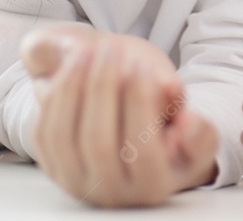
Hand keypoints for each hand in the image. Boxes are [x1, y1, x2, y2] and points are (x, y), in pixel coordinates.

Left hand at [20, 26, 218, 206]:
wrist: (139, 145)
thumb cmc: (173, 132)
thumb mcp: (195, 132)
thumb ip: (196, 124)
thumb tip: (172, 96)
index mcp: (154, 185)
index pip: (145, 152)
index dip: (143, 107)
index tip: (145, 67)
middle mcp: (112, 193)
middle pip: (99, 142)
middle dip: (104, 89)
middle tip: (113, 49)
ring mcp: (78, 183)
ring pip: (65, 135)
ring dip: (76, 86)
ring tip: (92, 50)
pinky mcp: (54, 168)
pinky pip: (46, 132)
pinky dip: (59, 94)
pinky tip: (75, 65)